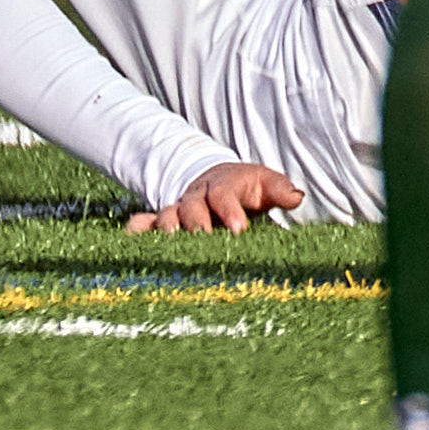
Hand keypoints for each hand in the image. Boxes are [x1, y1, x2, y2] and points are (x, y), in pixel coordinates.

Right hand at [129, 161, 304, 232]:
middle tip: (205, 241)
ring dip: (167, 230)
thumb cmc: (249, 188)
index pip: (224, 195)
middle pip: (191, 206)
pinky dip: (137, 230)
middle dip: (197, 224)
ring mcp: (178, 208)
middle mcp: (197, 196)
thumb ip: (280, 191)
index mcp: (223, 185)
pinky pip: (144, 223)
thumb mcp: (266, 185)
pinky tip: (131, 241)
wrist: (221, 180)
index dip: (230, 211)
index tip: (239, 230)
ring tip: (171, 249)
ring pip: (167, 216)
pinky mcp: (163, 222)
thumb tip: (297, 197)